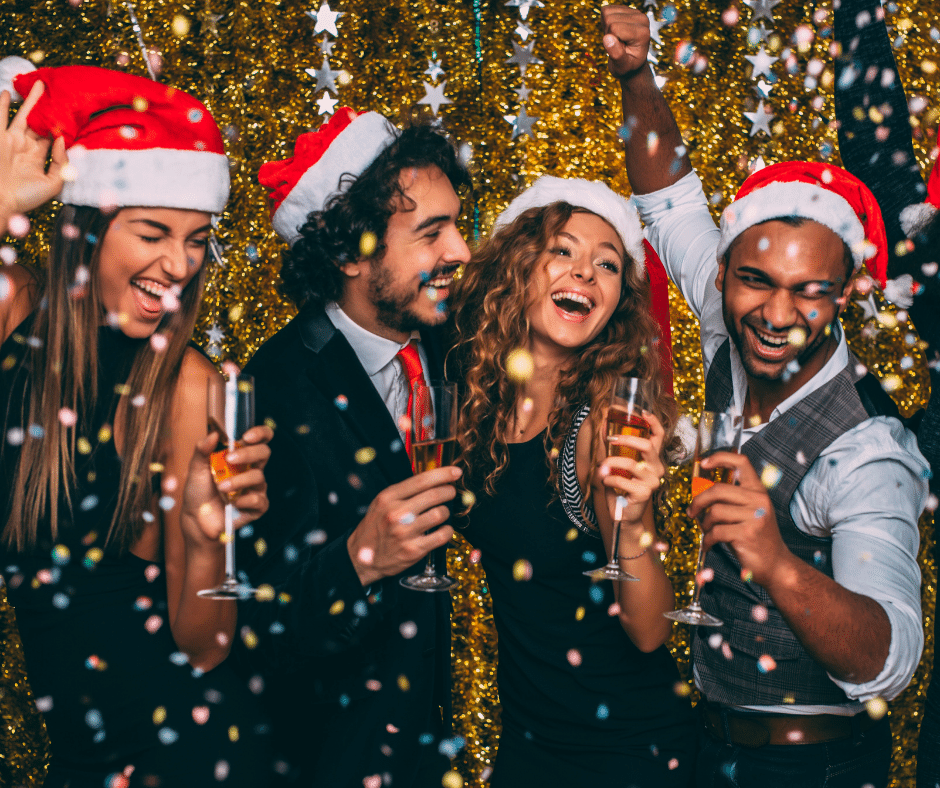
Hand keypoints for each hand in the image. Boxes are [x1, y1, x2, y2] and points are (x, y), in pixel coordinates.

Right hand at [0, 82, 67, 223]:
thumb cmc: (26, 198)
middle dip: (46, 107)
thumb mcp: (53, 184)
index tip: (72, 113)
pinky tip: (6, 92)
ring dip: (29, 101)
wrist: (0, 201)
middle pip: (38, 122)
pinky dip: (2, 105)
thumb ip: (61, 163)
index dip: (60, 126)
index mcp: (38, 156)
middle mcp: (24, 146)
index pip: (51, 136)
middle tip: (56, 91)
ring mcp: (9, 140)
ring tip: (37, 85)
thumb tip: (62, 140)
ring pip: (21, 115)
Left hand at [181, 425, 271, 547]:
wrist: (195, 519)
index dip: (260, 433)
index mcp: (240, 457)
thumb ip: (203, 450)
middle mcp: (251, 469)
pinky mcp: (257, 506)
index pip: (260, 439)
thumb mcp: (196, 468)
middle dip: (248, 454)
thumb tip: (213, 434)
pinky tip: (233, 503)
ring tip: (221, 487)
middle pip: (264, 452)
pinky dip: (245, 500)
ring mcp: (255, 488)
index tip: (247, 436)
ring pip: (258, 476)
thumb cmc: (198, 492)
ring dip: (239, 481)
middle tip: (230, 458)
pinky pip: (259, 500)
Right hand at [347, 466, 459, 585]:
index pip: (421, 480)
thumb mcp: (382, 503)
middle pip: (435, 495)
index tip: (455, 472)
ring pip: (440, 514)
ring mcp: (405, 533)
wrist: (361, 558)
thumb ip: (404, 492)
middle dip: (449, 491)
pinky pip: (442, 535)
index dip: (443, 473)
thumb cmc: (375, 528)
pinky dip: (447, 531)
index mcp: (388, 498)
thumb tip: (432, 480)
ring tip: (441, 513)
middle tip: (451, 492)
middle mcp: (396, 513)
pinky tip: (443, 530)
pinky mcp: (414, 550)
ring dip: (446, 512)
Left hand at [597, 411, 664, 525]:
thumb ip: (612, 447)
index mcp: (652, 459)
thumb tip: (603, 426)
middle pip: (647, 446)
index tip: (642, 412)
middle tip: (610, 439)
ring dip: (611, 462)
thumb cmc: (621, 488)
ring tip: (602, 467)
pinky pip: (622, 480)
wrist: (623, 516)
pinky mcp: (644, 493)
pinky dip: (609, 479)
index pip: (659, 436)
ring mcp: (652, 481)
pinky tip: (606, 482)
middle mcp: (657, 468)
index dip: (653, 422)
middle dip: (626, 439)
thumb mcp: (616, 465)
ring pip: (631, 463)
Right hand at [601, 5, 651, 78]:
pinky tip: (615, 32)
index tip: (619, 49)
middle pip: (610, 19)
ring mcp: (636, 12)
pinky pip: (607, 9)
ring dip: (607, 27)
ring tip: (617, 39)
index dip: (610, 41)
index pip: (614, 28)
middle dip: (608, 33)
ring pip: (607, 12)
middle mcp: (642, 19)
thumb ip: (616, 54)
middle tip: (618, 44)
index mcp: (642, 33)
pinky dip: (606, 21)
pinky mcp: (628, 9)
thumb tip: (607, 38)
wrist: (632, 62)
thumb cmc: (627, 66)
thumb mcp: (622, 67)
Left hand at [688, 452, 794, 587]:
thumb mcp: (749, 512)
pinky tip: (709, 544)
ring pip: (715, 511)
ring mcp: (755, 517)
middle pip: (718, 489)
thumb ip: (731, 499)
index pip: (741, 462)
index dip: (721, 458)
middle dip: (699, 501)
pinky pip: (716, 531)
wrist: (776, 565)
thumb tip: (700, 489)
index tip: (705, 463)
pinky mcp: (747, 534)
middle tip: (692, 511)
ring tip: (707, 531)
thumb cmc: (756, 537)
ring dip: (705, 523)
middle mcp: (759, 500)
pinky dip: (707, 539)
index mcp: (758, 491)